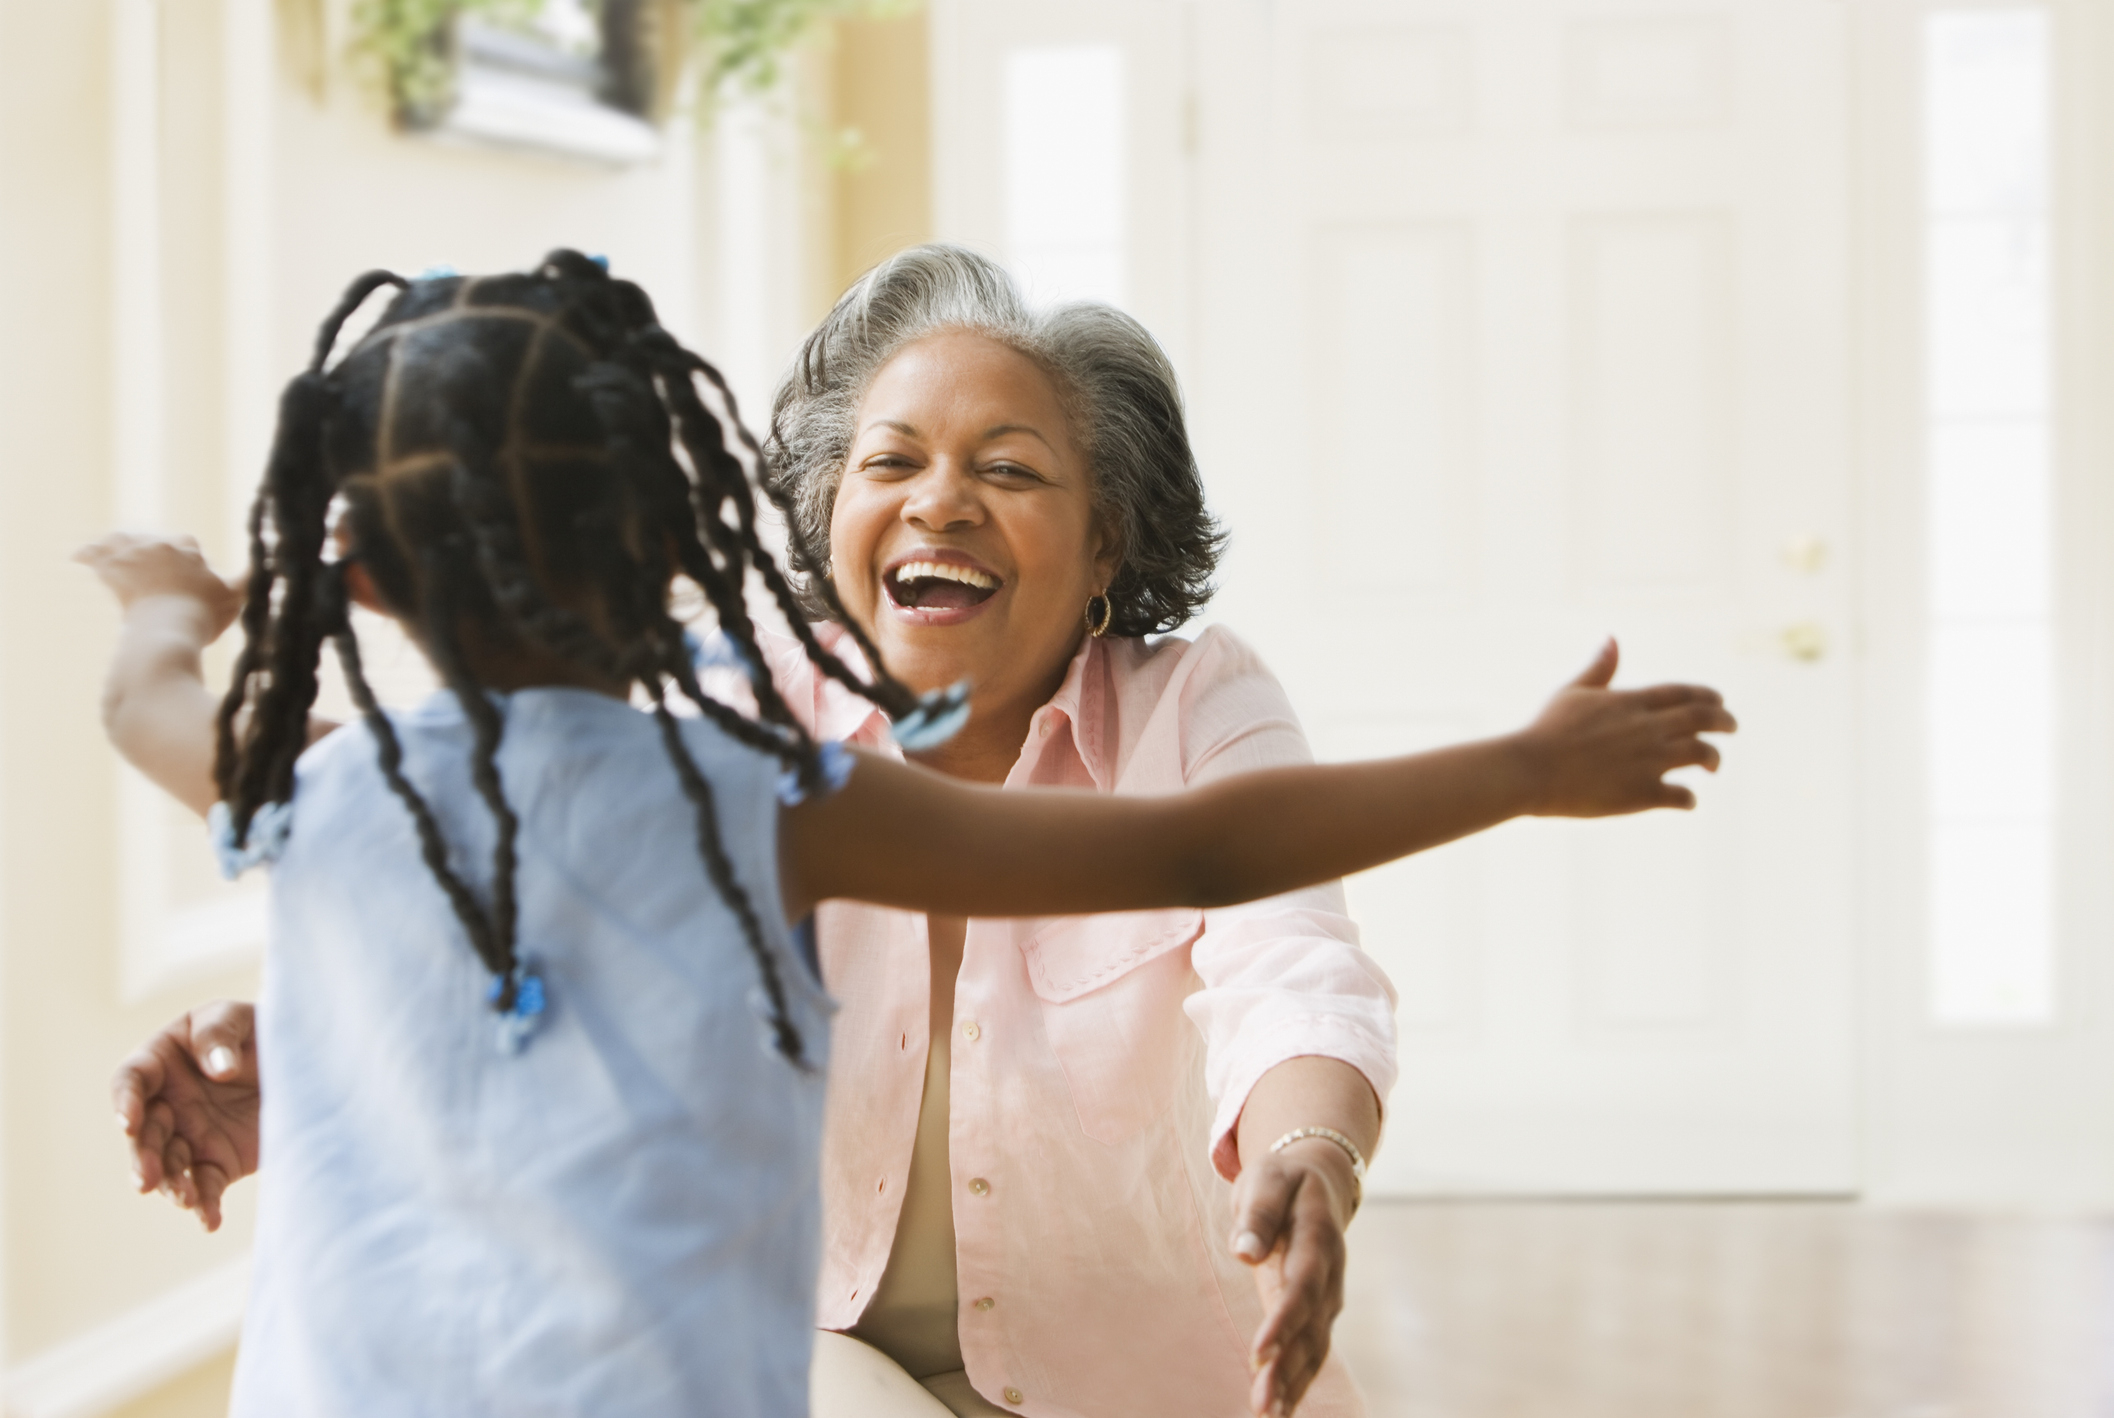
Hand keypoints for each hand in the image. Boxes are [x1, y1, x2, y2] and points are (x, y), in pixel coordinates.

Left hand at [75, 532, 241, 636]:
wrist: (168, 631)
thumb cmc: (203, 617)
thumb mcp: (233, 598)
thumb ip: (247, 579)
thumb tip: (267, 565)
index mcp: (190, 546)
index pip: (184, 543)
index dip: (180, 556)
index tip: (179, 567)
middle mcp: (160, 543)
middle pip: (150, 540)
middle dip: (146, 550)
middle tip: (139, 564)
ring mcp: (133, 554)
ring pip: (119, 541)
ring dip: (113, 545)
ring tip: (106, 551)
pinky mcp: (110, 568)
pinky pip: (92, 554)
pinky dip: (85, 554)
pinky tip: (77, 557)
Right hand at [111, 1000, 260, 1231]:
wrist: (300, 1058)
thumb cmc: (257, 1027)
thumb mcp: (238, 1017)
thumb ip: (219, 1036)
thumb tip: (218, 1070)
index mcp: (161, 1061)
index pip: (131, 1081)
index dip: (125, 1101)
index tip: (129, 1121)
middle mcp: (168, 1104)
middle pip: (146, 1134)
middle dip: (145, 1157)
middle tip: (147, 1178)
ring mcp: (191, 1135)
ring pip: (171, 1166)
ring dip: (172, 1184)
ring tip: (184, 1198)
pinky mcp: (218, 1161)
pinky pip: (206, 1186)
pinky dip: (205, 1205)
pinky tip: (209, 1221)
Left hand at [1229, 1140, 1357, 1416]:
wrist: (1319, 1178)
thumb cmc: (1283, 1179)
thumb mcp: (1267, 1179)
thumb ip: (1257, 1215)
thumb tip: (1244, 1253)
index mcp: (1318, 1237)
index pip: (1302, 1286)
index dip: (1284, 1321)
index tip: (1260, 1354)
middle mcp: (1330, 1274)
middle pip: (1311, 1327)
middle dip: (1288, 1368)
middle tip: (1263, 1405)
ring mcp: (1328, 1296)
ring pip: (1315, 1346)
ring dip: (1293, 1383)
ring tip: (1268, 1414)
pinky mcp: (1317, 1310)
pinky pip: (1312, 1350)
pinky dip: (1297, 1380)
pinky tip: (1279, 1408)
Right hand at [1520, 638, 1737, 816]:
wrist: (1529, 770)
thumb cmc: (1545, 730)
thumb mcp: (1572, 692)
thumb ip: (1599, 668)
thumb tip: (1613, 638)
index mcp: (1631, 701)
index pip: (1685, 692)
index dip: (1709, 696)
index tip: (1720, 702)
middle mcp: (1648, 728)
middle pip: (1704, 718)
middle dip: (1725, 722)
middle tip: (1732, 728)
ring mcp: (1649, 761)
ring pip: (1702, 754)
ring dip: (1714, 759)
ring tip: (1713, 766)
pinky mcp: (1642, 793)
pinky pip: (1682, 796)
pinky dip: (1689, 798)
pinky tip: (1686, 799)